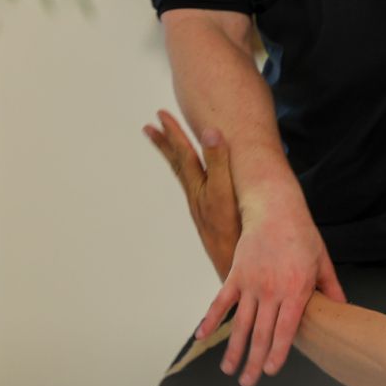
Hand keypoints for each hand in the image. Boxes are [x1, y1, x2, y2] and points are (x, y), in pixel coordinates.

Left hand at [143, 109, 240, 279]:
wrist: (237, 271)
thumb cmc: (235, 233)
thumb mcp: (227, 193)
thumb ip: (218, 163)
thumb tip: (209, 132)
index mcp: (200, 188)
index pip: (183, 155)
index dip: (173, 134)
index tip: (160, 115)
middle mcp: (197, 197)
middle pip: (177, 165)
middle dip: (165, 144)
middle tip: (149, 127)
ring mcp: (203, 209)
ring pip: (184, 177)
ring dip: (173, 158)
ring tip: (165, 146)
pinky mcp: (211, 218)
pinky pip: (195, 188)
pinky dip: (190, 175)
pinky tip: (194, 178)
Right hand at [195, 192, 345, 385]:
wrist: (275, 208)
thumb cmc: (302, 235)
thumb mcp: (323, 261)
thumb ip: (331, 288)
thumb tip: (345, 308)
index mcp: (295, 290)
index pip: (286, 330)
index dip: (278, 353)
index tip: (271, 371)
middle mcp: (272, 291)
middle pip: (262, 334)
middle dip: (255, 361)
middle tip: (249, 382)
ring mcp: (251, 283)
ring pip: (241, 324)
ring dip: (234, 349)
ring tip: (229, 370)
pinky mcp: (235, 274)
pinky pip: (221, 301)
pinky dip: (211, 319)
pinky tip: (202, 337)